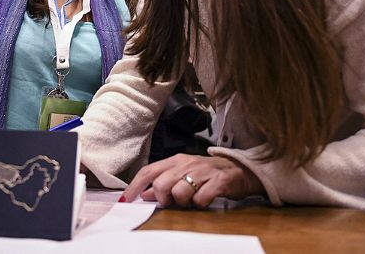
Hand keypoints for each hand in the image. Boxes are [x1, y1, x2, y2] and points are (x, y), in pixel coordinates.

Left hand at [121, 154, 262, 207]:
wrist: (239, 169)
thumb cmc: (207, 174)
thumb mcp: (182, 174)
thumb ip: (162, 182)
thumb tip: (142, 194)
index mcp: (175, 161)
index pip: (149, 171)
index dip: (135, 186)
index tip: (126, 200)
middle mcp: (187, 163)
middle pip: (161, 183)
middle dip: (162, 197)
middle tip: (170, 202)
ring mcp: (203, 171)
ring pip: (180, 191)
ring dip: (183, 201)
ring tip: (191, 199)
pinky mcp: (219, 181)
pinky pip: (201, 198)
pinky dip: (200, 204)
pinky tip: (204, 200)